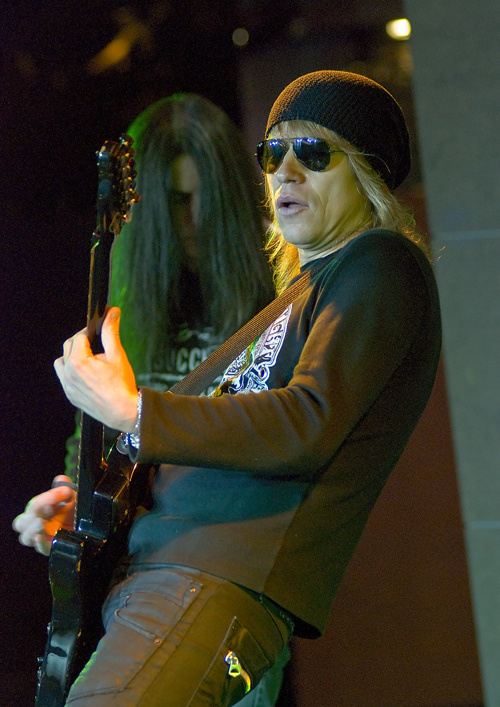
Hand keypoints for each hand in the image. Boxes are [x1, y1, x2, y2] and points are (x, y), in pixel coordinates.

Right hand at [12, 476, 75, 555]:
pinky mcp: (51, 548)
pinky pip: (41, 549)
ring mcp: (43, 537)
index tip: (64, 492)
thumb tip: (60, 480)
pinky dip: (40, 543)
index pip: (34, 505)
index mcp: (38, 510)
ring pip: (26, 538)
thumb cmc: (74, 509)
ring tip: (41, 523)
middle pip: (20, 523)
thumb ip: (65, 487)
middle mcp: (36, 524)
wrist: (88, 524)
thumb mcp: (72, 496)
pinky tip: (41, 537)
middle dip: (31, 515)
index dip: (47, 498)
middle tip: (47, 508)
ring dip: (32, 530)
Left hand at [53, 307, 137, 431]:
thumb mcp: (117, 355)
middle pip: (68, 346)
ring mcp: (67, 385)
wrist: (123, 411)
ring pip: (61, 362)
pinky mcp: (69, 395)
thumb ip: (111, 332)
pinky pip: (64, 377)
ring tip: (89, 359)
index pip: (79, 336)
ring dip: (71, 356)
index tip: (99, 332)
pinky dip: (72, 371)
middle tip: (97, 345)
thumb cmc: (121, 383)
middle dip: (81, 342)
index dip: (90, 331)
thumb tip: (112, 312)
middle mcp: (68, 372)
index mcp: (78, 361)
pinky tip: (87, 374)